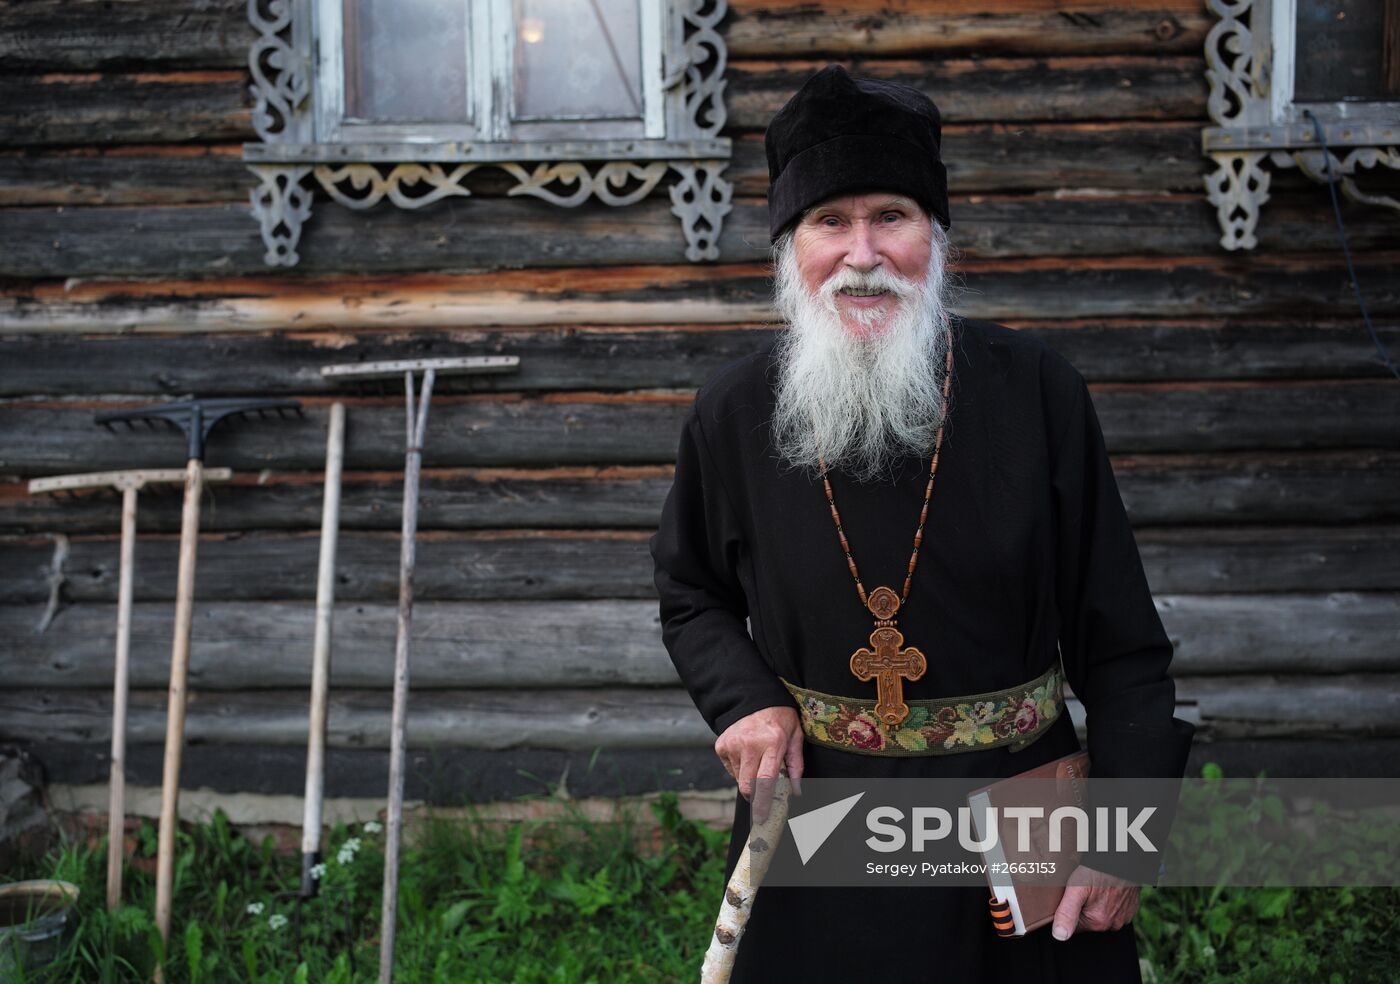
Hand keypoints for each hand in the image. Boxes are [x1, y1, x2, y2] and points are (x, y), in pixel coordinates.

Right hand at [714, 706, 803, 820]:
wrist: (754, 698)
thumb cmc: (780, 719)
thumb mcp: (795, 737)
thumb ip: (796, 765)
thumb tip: (796, 792)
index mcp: (772, 743)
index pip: (765, 780)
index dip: (763, 802)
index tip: (761, 817)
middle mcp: (750, 744)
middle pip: (747, 785)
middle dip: (753, 796)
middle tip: (760, 795)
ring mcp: (733, 744)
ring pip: (738, 778)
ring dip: (747, 777)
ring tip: (756, 760)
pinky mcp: (721, 744)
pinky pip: (729, 768)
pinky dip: (738, 767)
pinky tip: (746, 753)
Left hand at [1051, 865, 1139, 940]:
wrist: (1123, 860)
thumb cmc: (1099, 871)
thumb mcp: (1076, 889)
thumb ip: (1067, 913)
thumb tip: (1059, 936)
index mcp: (1097, 922)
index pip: (1074, 926)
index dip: (1068, 911)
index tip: (1069, 897)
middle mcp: (1112, 924)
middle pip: (1088, 921)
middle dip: (1083, 907)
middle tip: (1082, 889)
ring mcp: (1124, 917)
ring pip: (1102, 915)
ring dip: (1097, 904)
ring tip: (1095, 887)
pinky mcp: (1131, 909)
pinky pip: (1116, 910)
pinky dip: (1111, 901)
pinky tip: (1106, 889)